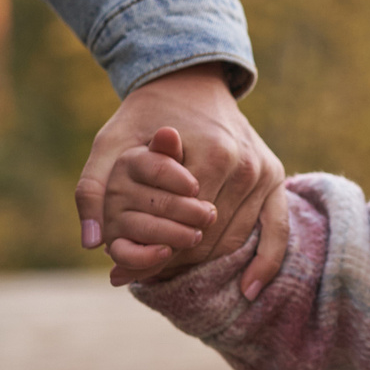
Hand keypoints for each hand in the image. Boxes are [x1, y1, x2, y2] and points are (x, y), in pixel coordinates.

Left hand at [74, 65, 286, 294]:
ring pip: (234, 240)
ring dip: (204, 262)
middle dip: (174, 262)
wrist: (188, 78)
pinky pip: (277, 230)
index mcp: (212, 157)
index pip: (181, 231)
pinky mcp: (275, 176)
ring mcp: (265, 172)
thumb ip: (93, 188)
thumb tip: (92, 243)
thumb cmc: (144, 113)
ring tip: (169, 272)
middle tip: (141, 277)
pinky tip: (248, 290)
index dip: (150, 257)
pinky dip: (264, 263)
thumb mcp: (110, 143)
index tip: (122, 273)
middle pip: (208, 239)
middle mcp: (245, 166)